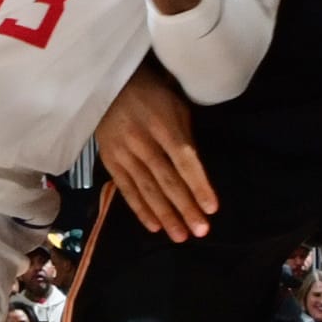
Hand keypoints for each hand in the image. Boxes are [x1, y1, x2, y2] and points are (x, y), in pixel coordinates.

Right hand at [95, 60, 217, 243]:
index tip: (212, 208)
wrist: (109, 84)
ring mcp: (123, 152)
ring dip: (165, 215)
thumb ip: (185, 138)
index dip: (198, 185)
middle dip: (185, 208)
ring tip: (180, 236)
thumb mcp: (176, 106)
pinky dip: (140, 209)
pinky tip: (153, 226)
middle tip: (201, 231)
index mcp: (163, 124)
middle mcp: (142, 141)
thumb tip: (196, 173)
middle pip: (167, 180)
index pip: (185, 160)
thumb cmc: (152, 93)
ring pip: (147, 189)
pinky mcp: (109, 160)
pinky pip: (126, 189)